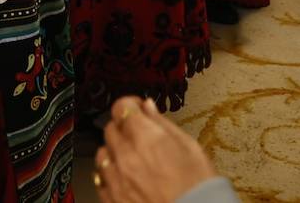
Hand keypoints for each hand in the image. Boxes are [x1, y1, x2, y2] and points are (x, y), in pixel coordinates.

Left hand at [96, 97, 217, 202]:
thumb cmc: (198, 187)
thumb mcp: (189, 147)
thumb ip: (163, 124)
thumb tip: (148, 108)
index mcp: (145, 137)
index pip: (121, 107)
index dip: (131, 106)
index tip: (138, 110)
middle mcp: (125, 156)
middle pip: (110, 129)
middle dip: (123, 128)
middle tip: (139, 135)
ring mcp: (117, 180)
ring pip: (103, 155)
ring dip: (115, 152)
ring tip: (133, 160)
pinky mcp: (113, 200)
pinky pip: (101, 181)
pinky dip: (110, 176)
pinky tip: (126, 179)